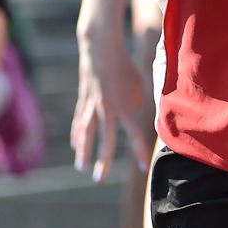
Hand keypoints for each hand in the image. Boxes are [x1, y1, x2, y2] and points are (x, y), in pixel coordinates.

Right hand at [70, 23, 153, 181]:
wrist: (100, 46)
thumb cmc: (126, 64)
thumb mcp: (142, 82)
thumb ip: (145, 101)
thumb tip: (151, 116)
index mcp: (125, 105)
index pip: (134, 133)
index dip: (139, 150)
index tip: (143, 167)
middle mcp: (107, 109)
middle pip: (105, 140)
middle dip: (104, 160)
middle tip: (100, 180)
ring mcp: (93, 105)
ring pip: (87, 133)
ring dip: (84, 151)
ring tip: (81, 167)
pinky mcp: (84, 99)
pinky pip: (80, 121)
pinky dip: (77, 134)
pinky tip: (75, 144)